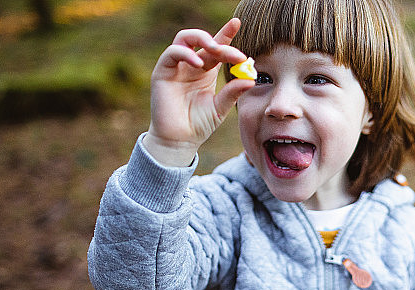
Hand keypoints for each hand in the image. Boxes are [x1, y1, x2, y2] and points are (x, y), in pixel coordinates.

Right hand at [144, 18, 254, 165]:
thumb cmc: (199, 124)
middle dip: (219, 41)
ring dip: (201, 39)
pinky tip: (199, 64)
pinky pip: (172, 53)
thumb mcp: (221, 108)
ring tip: (215, 50)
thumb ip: (233, 92)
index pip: (217, 47)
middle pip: (203, 40)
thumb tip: (251, 78)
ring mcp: (176, 67)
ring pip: (185, 39)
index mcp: (207, 71)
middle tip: (234, 53)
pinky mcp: (163, 72)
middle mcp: (191, 65)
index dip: (226, 34)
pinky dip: (186, 53)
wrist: (180, 140)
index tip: (237, 23)